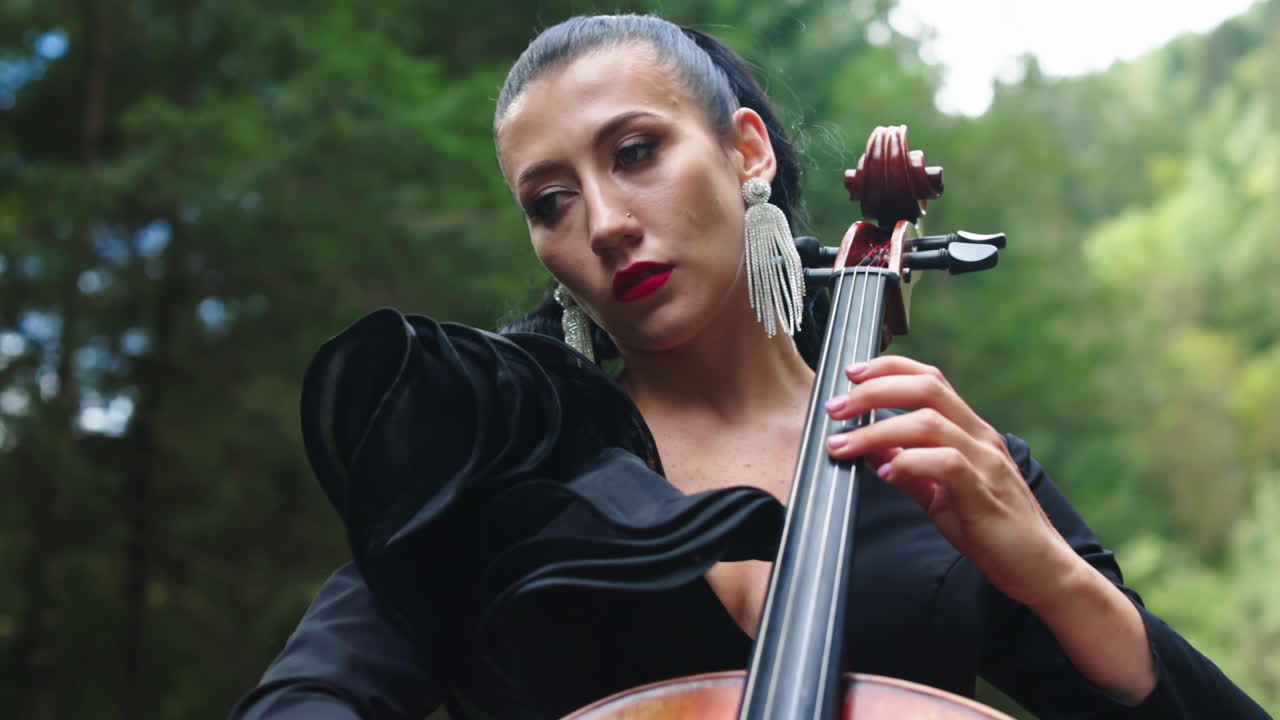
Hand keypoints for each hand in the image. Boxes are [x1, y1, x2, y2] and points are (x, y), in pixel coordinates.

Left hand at [823, 356, 1079, 608]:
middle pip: (927, 389)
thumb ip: (908, 469)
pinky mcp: (984, 493)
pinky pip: (946, 463)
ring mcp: (986, 462)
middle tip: (836, 408)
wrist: (1040, 569)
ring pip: (929, 422)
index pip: (930, 380)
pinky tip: (885, 474)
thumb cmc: (991, 529)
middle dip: (874, 390)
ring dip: (878, 430)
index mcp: (970, 431)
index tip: (851, 375)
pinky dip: (910, 463)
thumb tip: (869, 450)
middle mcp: (980, 438)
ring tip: (843, 444)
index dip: (888, 369)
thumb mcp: (940, 493)